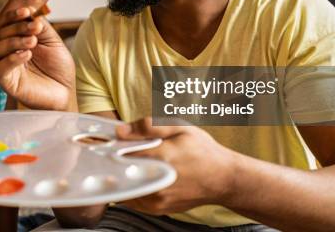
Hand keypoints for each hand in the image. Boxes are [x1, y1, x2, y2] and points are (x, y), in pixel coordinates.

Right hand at [0, 7, 74, 110]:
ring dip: (13, 41)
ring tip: (32, 41)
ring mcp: (6, 68)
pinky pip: (0, 69)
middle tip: (35, 28)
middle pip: (0, 34)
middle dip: (18, 27)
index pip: (5, 24)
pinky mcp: (7, 83)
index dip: (13, 15)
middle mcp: (7, 53)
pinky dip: (12, 58)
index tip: (27, 11)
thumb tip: (30, 12)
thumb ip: (41, 27)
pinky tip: (27, 54)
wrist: (65, 91)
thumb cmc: (59, 68)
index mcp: (16, 40)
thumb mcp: (52, 41)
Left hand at [117, 118, 236, 214]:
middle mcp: (158, 181)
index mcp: (162, 157)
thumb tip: (120, 131)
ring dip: (123, 175)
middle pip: (120, 171)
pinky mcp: (158, 208)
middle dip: (115, 161)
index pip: (123, 151)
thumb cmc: (203, 151)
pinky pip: (133, 198)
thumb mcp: (180, 128)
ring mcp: (157, 199)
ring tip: (133, 162)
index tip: (111, 141)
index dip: (113, 145)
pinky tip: (141, 175)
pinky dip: (132, 186)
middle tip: (121, 151)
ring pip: (125, 186)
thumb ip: (149, 126)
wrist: (224, 179)